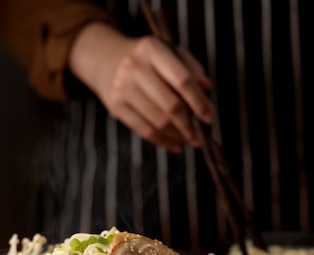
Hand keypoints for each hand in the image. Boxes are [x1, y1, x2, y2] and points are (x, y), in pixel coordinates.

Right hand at [69, 22, 213, 152]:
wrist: (104, 58)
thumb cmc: (146, 58)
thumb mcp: (168, 51)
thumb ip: (190, 66)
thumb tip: (206, 88)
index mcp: (152, 49)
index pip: (182, 80)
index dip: (199, 102)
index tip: (209, 118)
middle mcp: (135, 67)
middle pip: (171, 105)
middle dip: (189, 126)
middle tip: (200, 137)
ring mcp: (122, 88)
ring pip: (158, 122)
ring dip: (178, 136)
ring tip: (189, 141)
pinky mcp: (115, 106)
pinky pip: (144, 130)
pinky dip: (163, 142)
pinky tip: (175, 146)